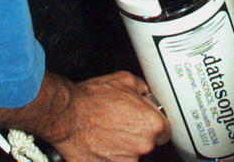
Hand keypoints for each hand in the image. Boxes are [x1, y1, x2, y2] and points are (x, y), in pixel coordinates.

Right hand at [0, 71, 170, 161]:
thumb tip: (147, 94)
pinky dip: (110, 155)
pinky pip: (116, 160)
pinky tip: (100, 142)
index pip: (165, 131)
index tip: (144, 121)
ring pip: (131, 153)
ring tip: (107, 131)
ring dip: (122, 145)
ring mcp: (127, 161)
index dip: (153, 124)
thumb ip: (143, 89)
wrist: (68, 116)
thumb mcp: (124, 80)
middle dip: (136, 133)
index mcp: (152, 124)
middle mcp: (143, 145)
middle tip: (120, 122)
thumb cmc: (94, 98)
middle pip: (147, 143)